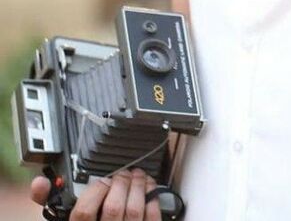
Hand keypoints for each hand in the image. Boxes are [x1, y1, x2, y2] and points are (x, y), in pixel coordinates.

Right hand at [30, 168, 161, 220]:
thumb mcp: (63, 218)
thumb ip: (50, 200)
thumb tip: (39, 183)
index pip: (83, 213)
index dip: (94, 192)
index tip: (100, 180)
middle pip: (112, 208)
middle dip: (120, 183)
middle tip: (121, 173)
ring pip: (134, 210)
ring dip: (138, 186)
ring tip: (136, 175)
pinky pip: (152, 217)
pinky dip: (152, 197)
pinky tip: (148, 187)